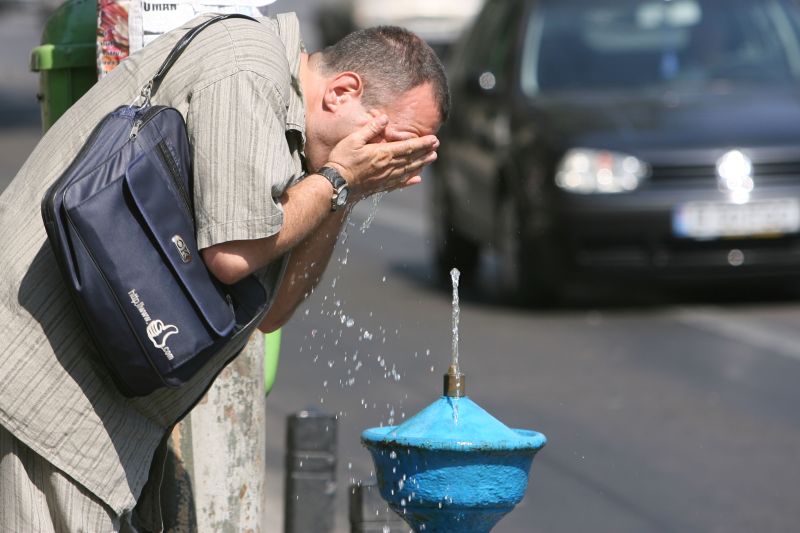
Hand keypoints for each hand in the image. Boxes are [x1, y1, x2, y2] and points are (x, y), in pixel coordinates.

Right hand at [324, 115, 438, 200]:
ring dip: (421, 164)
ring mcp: (385, 178)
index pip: (408, 147)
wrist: (336, 184)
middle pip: (411, 159)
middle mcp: (388, 167)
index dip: (422, 143)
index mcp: (383, 153)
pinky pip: (399, 183)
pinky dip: (409, 181)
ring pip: (408, 170)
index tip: (434, 139)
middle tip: (436, 147)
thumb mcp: (353, 139)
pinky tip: (416, 180)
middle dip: (425, 152)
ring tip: (431, 159)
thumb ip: (371, 129)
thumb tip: (385, 118)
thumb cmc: (342, 160)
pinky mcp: (380, 186)